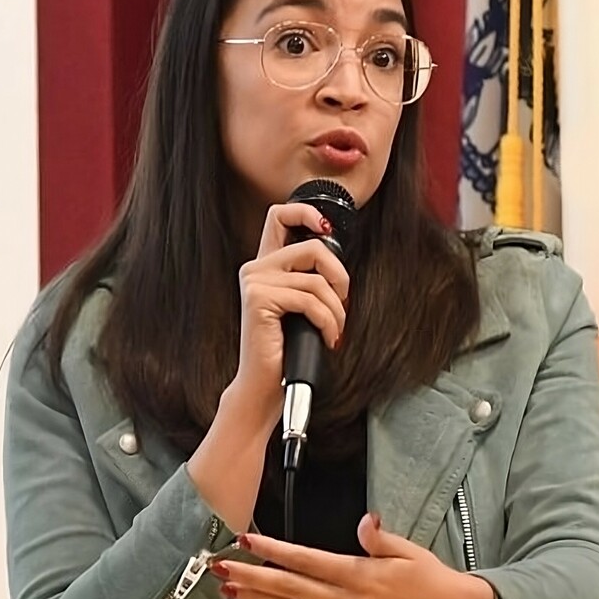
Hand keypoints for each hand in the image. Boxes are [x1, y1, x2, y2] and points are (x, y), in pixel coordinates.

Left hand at [210, 514, 497, 598]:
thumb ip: (381, 539)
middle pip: (290, 590)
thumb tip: (365, 521)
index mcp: (362, 577)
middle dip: (252, 578)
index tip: (247, 541)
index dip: (275, 552)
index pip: (308, 562)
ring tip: (228, 589)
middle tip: (219, 568)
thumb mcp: (411, 552)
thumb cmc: (431, 580)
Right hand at [227, 200, 350, 429]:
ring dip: (336, 310)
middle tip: (343, 302)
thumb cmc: (287, 351)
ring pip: (316, 281)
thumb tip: (339, 269)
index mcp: (265, 266)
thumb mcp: (303, 308)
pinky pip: (309, 301)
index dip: (306, 213)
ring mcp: (255, 283)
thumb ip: (311, 280)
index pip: (279, 216)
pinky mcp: (259, 299)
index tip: (326, 229)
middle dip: (339, 276)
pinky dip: (327, 322)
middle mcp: (256, 269)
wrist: (265, 386)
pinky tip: (326, 338)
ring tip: (334, 331)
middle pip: (312, 247)